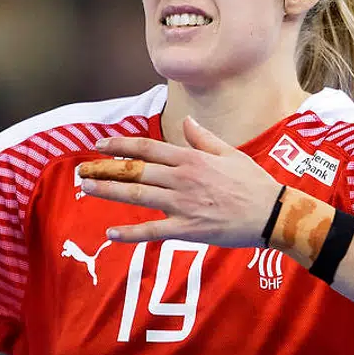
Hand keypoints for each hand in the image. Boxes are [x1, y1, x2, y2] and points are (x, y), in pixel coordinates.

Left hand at [79, 117, 281, 246]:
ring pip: (137, 194)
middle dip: (105, 168)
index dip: (120, 146)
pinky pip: (153, 231)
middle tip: (82, 170)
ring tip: (86, 188)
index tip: (100, 144)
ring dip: (108, 191)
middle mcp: (182, 178)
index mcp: (191, 158)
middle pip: (135, 170)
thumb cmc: (254, 183)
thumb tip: (186, 122)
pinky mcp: (187, 229)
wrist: (272, 213)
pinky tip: (111, 233)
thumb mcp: (230, 152)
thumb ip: (203, 138)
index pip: (147, 149)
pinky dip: (130, 232)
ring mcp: (183, 204)